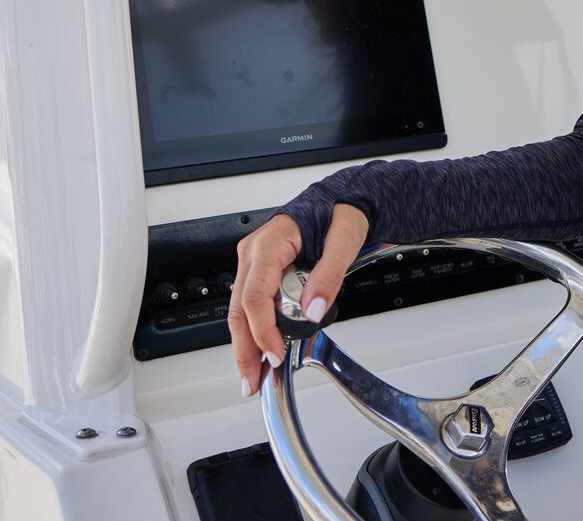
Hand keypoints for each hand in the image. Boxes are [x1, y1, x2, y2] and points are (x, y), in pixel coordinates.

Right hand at [228, 203, 369, 397]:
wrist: (341, 201)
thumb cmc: (340, 213)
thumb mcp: (343, 241)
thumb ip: (328, 275)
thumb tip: (313, 309)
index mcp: (269, 244)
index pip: (255, 297)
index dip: (263, 331)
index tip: (275, 355)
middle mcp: (253, 254)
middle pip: (239, 310)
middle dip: (244, 349)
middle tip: (252, 381)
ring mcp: (253, 263)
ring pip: (240, 312)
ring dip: (246, 346)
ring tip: (254, 376)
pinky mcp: (260, 272)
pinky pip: (251, 306)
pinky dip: (254, 331)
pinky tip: (261, 352)